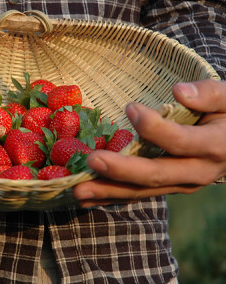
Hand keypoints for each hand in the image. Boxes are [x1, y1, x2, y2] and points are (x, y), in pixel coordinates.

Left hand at [73, 79, 225, 206]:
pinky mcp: (168, 187)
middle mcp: (197, 172)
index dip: (155, 127)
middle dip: (122, 170)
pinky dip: (112, 197)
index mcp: (214, 146)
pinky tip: (87, 199)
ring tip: (79, 190)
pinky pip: (139, 194)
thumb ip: (209, 94)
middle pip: (156, 174)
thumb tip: (179, 92)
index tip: (130, 108)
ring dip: (109, 191)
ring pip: (143, 191)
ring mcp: (181, 184)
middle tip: (92, 161)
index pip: (180, 141)